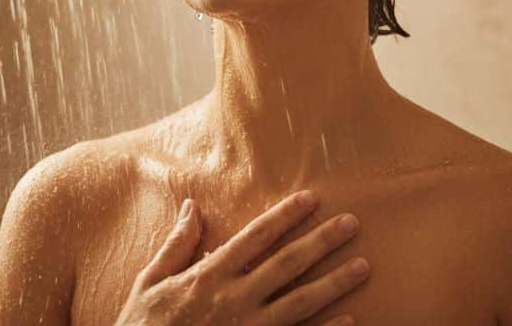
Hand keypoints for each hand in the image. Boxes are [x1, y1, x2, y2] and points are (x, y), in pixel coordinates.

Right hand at [113, 189, 369, 325]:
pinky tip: (350, 321)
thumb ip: (176, 245)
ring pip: (299, 304)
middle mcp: (233, 302)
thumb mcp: (148, 283)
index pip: (255, 237)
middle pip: (286, 266)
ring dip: (334, 284)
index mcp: (208, 277)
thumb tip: (193, 205)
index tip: (311, 197)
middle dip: (321, 242)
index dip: (284, 215)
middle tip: (352, 223)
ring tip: (363, 266)